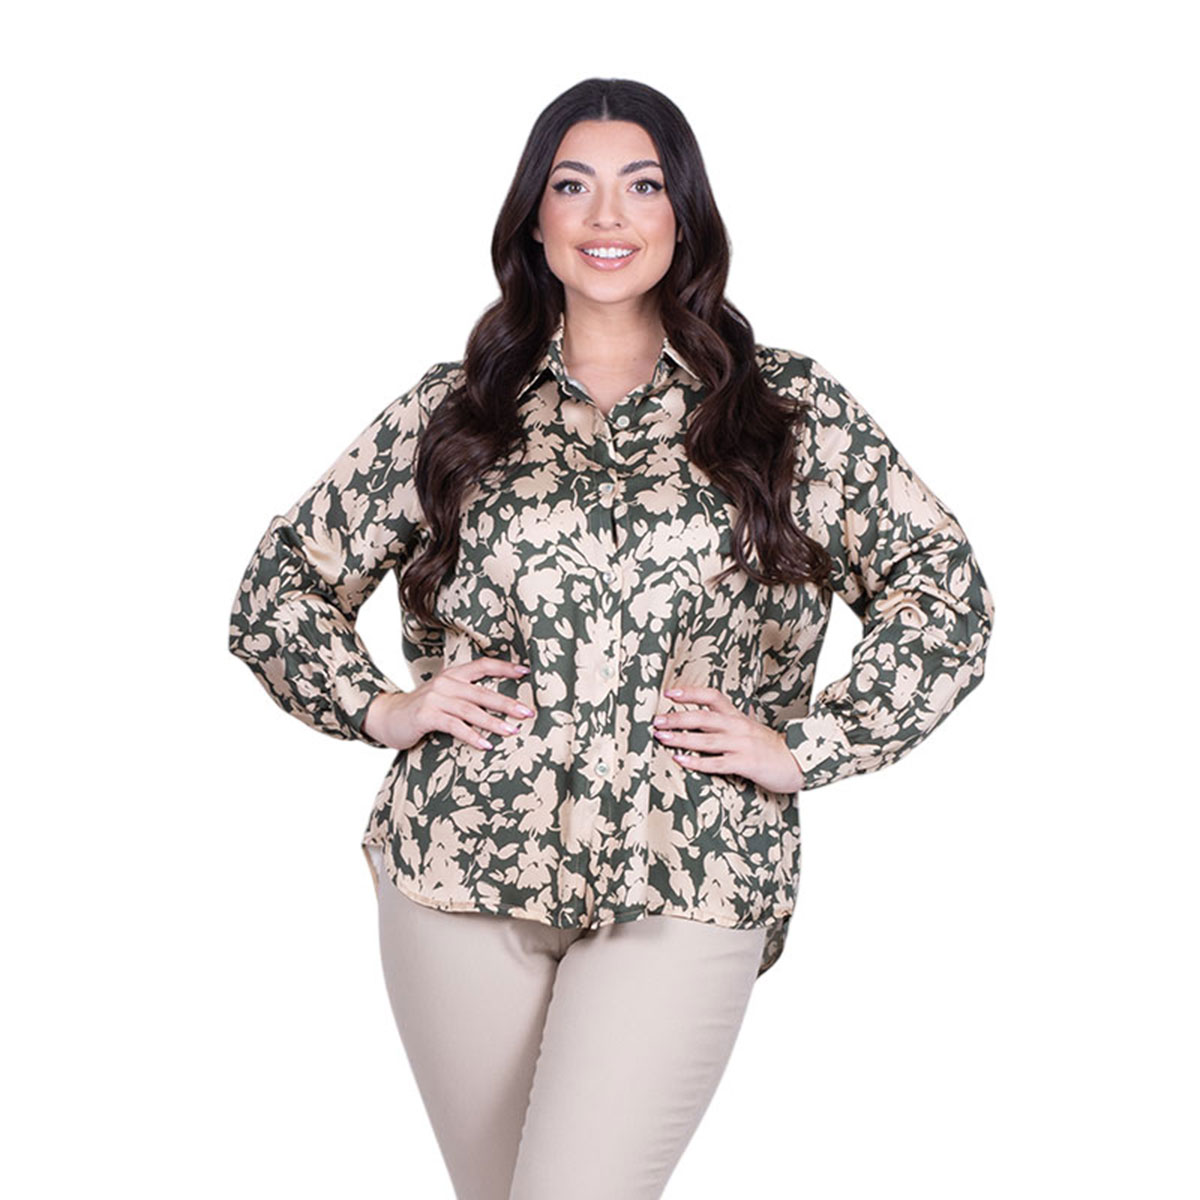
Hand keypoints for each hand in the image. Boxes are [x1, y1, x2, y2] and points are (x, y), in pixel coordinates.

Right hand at [362, 657, 536, 750]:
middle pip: (482, 691)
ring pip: (470, 710)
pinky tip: (485, 745)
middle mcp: (445, 683)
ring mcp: (435, 698)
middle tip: (528, 712)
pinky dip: (471, 735)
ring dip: (493, 722)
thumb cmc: (422, 710)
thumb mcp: (445, 697)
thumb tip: (501, 707)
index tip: (527, 673)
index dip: (505, 668)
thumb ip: (466, 697)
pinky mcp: (426, 715)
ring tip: (512, 731)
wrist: (387, 717)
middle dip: (507, 703)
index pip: (483, 666)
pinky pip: (454, 725)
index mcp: (453, 675)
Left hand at [653, 685, 804, 792]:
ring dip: (681, 737)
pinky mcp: (745, 763)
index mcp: (737, 716)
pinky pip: (717, 763)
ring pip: (706, 739)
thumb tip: (707, 715)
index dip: (690, 693)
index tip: (670, 692)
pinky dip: (698, 762)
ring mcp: (741, 745)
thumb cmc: (770, 747)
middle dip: (677, 717)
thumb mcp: (749, 728)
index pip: (712, 696)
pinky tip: (681, 760)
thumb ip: (729, 722)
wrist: (799, 761)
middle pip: (703, 717)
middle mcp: (737, 727)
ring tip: (661, 736)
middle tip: (656, 719)